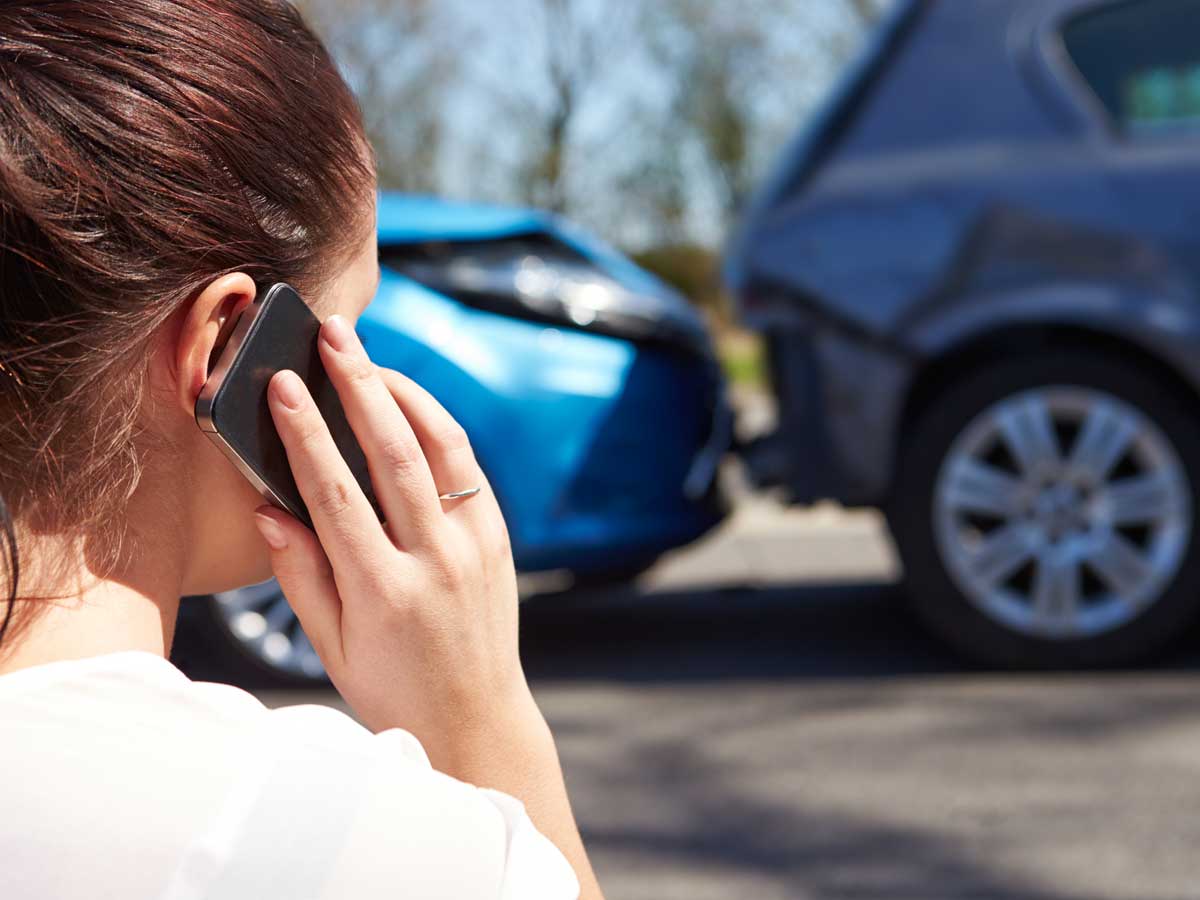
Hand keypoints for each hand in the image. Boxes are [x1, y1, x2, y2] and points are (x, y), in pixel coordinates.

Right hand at [251, 314, 532, 763]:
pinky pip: (467, 468)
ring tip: (368, 356)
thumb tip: (268, 508)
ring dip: (404, 393)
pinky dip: (438, 427)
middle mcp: (435, 562)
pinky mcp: (499, 540)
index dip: (305, 433)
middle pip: (394, 453)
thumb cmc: (391, 687)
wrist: (476, 718)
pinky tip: (408, 403)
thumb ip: (300, 576)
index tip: (281, 385)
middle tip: (333, 335)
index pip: (336, 494)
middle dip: (358, 385)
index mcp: (383, 592)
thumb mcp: (332, 648)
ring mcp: (475, 547)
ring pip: (442, 448)